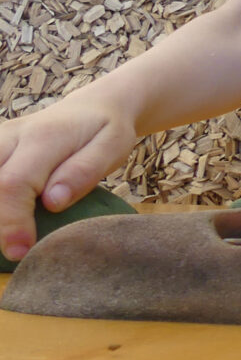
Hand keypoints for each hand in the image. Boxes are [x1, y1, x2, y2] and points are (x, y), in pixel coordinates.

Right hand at [0, 96, 136, 261]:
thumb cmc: (104, 132)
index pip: (13, 184)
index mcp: (43, 137)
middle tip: (15, 251)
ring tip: (11, 237)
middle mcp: (11, 136)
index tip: (20, 252)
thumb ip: (83, 172)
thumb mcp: (111, 147)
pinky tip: (7, 218)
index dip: (12, 222)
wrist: (92, 107)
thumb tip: (53, 203)